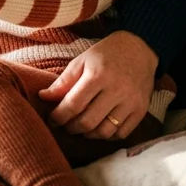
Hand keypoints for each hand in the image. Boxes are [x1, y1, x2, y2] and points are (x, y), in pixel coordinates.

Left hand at [38, 31, 157, 139]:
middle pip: (88, 122)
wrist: (139, 49)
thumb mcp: (81, 61)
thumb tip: (43, 97)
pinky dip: (107, 136)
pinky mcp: (141, 110)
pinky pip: (122, 133)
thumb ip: (63, 81)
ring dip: (88, 134)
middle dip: (71, 127)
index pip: (73, 105)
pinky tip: (99, 127)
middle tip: (65, 124)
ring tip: (81, 127)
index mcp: (98, 75)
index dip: (59, 116)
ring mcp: (131, 102)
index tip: (52, 118)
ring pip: (105, 132)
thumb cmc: (106, 54)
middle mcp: (116, 90)